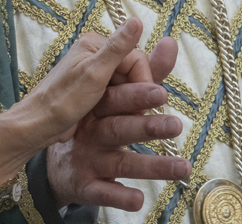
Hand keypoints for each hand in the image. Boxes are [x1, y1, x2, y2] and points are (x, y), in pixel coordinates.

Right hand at [44, 26, 189, 210]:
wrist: (57, 163)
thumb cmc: (96, 122)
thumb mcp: (118, 97)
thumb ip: (147, 72)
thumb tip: (170, 40)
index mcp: (98, 106)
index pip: (116, 96)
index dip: (137, 93)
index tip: (160, 91)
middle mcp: (92, 130)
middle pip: (118, 125)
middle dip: (145, 125)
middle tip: (175, 125)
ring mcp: (88, 158)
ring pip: (119, 162)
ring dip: (150, 166)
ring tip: (184, 168)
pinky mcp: (85, 186)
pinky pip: (102, 193)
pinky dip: (117, 196)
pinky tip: (138, 200)